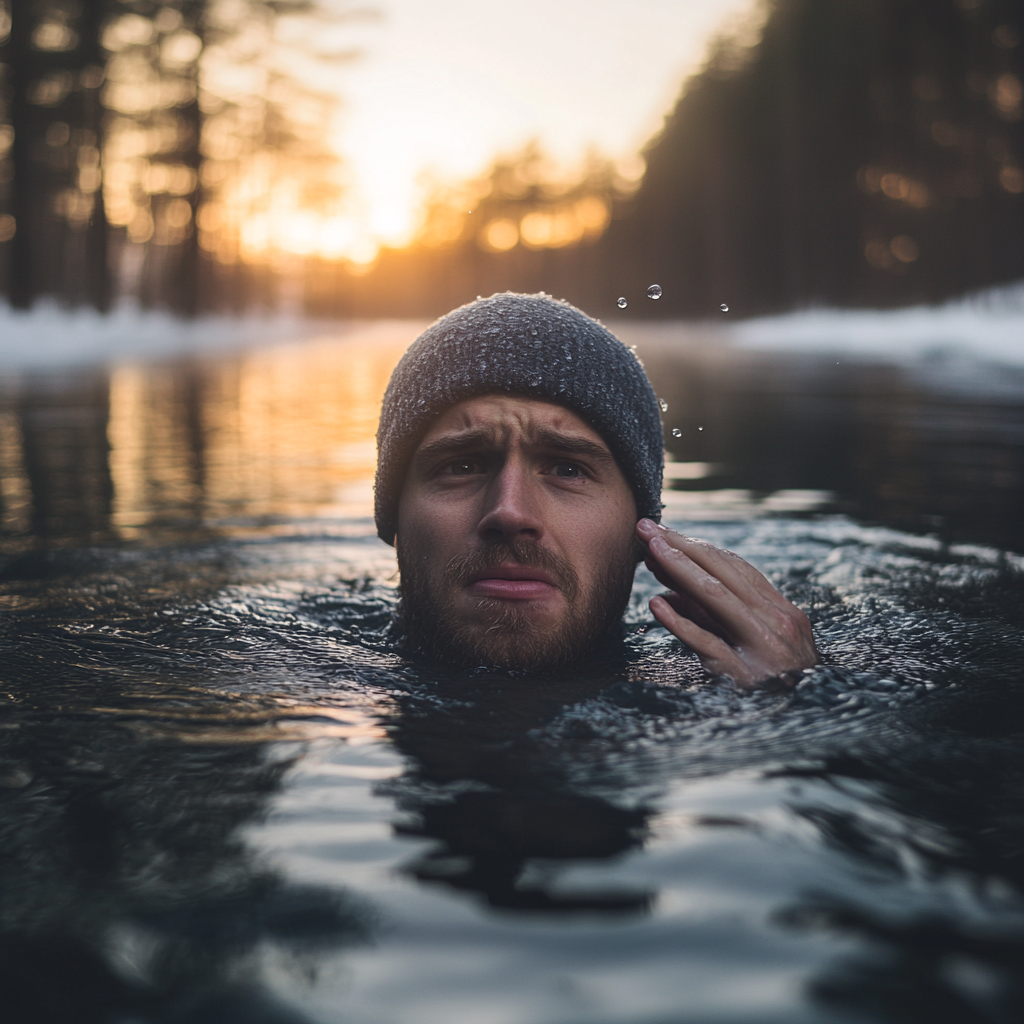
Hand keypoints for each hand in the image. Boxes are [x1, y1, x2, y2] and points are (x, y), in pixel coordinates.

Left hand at [636, 518, 818, 686]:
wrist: (806, 721)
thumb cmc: (780, 682)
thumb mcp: (758, 643)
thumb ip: (719, 617)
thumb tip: (671, 592)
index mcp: (781, 612)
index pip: (735, 568)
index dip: (696, 548)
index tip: (664, 534)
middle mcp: (775, 623)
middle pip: (722, 574)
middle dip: (682, 546)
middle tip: (646, 529)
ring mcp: (762, 647)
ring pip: (715, 597)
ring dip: (679, 570)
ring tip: (650, 552)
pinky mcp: (746, 676)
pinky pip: (708, 644)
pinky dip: (681, 623)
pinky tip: (657, 605)